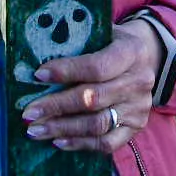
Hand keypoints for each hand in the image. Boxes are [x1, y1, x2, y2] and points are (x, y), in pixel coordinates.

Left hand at [23, 21, 164, 153]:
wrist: (146, 56)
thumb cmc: (112, 43)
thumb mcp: (102, 33)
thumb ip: (77, 44)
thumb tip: (37, 61)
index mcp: (132, 51)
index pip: (97, 66)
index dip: (67, 71)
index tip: (39, 75)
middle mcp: (140, 80)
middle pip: (93, 98)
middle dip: (56, 106)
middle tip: (29, 112)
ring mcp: (139, 106)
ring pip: (97, 123)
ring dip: (62, 128)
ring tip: (35, 129)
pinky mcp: (136, 126)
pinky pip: (106, 143)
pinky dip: (80, 144)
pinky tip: (58, 141)